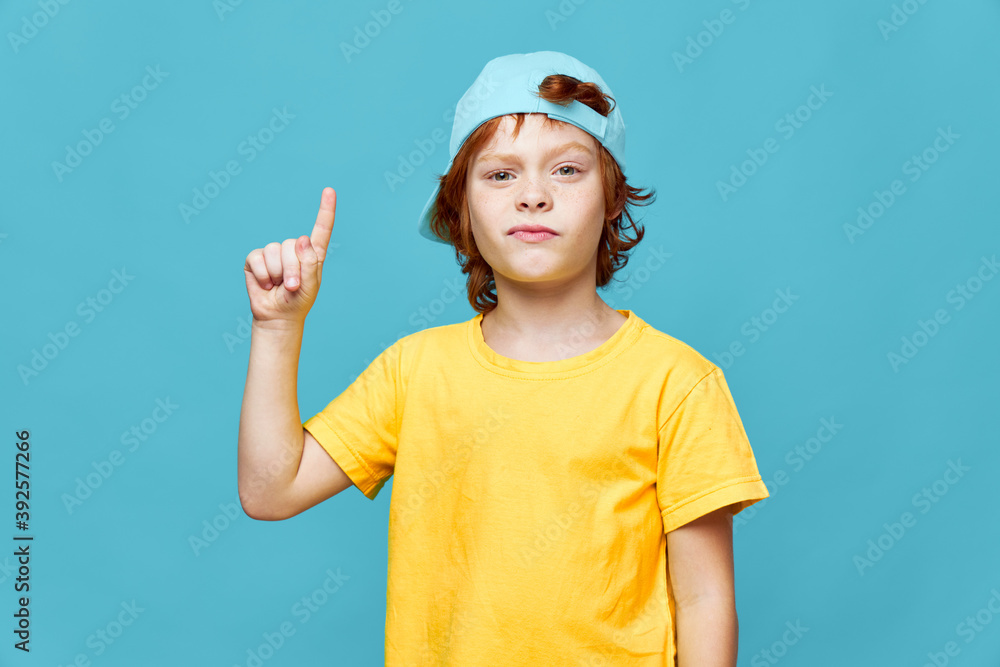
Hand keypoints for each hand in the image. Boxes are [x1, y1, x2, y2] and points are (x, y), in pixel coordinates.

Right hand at [243, 187, 335, 325]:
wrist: (277, 316)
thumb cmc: (298, 301)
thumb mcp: (310, 286)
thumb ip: (309, 263)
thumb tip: (301, 238)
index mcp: (312, 254)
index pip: (321, 229)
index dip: (325, 210)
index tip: (329, 190)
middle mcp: (293, 249)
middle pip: (292, 245)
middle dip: (291, 269)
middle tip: (291, 286)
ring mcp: (273, 252)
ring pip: (274, 251)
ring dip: (277, 273)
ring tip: (278, 286)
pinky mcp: (256, 259)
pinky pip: (258, 258)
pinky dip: (263, 275)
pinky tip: (266, 284)